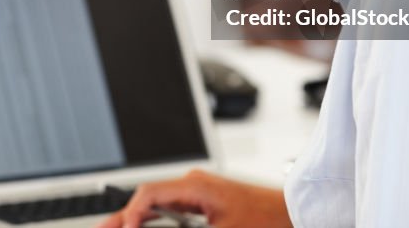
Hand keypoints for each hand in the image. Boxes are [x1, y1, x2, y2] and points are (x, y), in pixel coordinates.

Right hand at [97, 170, 289, 227]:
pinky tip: (143, 226)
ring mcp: (198, 193)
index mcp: (194, 186)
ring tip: (115, 227)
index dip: (131, 215)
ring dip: (137, 219)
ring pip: (156, 206)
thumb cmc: (266, 220)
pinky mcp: (205, 203)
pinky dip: (154, 220)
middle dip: (124, 217)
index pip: (149, 195)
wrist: (293, 214)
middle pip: (148, 200)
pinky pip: (171, 210)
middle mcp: (193, 185)